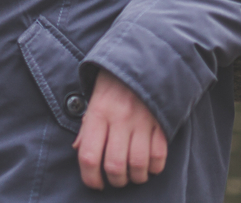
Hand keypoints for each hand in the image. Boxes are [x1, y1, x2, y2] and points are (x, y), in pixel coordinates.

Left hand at [73, 70, 167, 189]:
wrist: (144, 56)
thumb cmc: (114, 81)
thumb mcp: (94, 98)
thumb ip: (87, 125)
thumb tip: (80, 150)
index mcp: (98, 112)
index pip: (89, 156)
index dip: (90, 178)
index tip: (95, 183)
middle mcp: (119, 118)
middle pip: (114, 165)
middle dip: (115, 180)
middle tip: (116, 179)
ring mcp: (142, 121)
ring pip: (137, 165)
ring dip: (135, 177)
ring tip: (133, 174)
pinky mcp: (161, 121)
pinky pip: (159, 155)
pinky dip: (155, 167)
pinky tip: (150, 165)